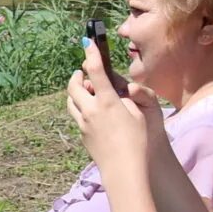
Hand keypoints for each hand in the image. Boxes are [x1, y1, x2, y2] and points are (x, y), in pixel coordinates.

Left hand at [65, 43, 164, 180]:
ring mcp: (84, 124)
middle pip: (74, 86)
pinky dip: (81, 108)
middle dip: (77, 75)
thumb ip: (130, 97)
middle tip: (83, 71)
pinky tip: (93, 112)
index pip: (96, 71)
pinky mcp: (83, 135)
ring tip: (87, 90)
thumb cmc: (140, 141)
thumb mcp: (141, 113)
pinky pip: (77, 116)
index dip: (91, 54)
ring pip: (71, 102)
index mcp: (107, 102)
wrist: (125, 169)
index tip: (87, 42)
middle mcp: (91, 111)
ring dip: (76, 92)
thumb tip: (119, 89)